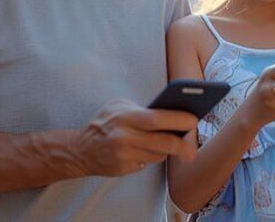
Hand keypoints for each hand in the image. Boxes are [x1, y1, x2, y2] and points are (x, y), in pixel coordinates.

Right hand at [69, 99, 197, 176]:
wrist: (80, 149)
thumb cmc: (105, 122)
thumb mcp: (119, 106)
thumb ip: (143, 109)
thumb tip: (173, 112)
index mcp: (126, 117)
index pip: (158, 119)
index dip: (179, 120)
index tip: (194, 120)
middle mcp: (125, 137)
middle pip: (163, 142)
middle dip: (183, 146)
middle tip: (193, 150)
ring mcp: (124, 155)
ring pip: (158, 155)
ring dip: (167, 150)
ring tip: (173, 144)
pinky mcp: (124, 169)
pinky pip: (147, 163)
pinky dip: (151, 157)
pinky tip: (147, 150)